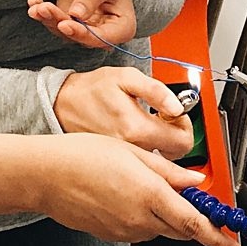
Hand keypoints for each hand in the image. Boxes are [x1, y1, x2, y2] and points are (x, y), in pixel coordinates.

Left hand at [29, 0, 135, 47]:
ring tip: (37, 5)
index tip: (64, 24)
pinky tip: (33, 2)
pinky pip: (54, 22)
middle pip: (80, 36)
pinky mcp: (69, 23)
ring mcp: (84, 30)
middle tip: (45, 9)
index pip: (103, 38)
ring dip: (48, 18)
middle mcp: (103, 34)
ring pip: (63, 31)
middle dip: (59, 22)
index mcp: (122, 27)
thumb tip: (76, 14)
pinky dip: (42, 13)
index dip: (82, 34)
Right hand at [30, 132, 243, 245]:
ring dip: (166, 215)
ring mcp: (125, 231)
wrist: (45, 175)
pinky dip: (144, 217)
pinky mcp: (112, 236)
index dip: (219, 237)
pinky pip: (139, 230)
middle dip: (194, 220)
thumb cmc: (81, 157)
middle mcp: (140, 218)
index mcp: (150, 194)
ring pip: (160, 228)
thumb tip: (194, 180)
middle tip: (197, 203)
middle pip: (182, 229)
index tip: (234, 244)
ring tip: (144, 185)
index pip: (195, 224)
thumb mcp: (133, 153)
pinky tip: (126, 195)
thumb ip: (169, 171)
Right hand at [54, 66, 193, 154]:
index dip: (185, 125)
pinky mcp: (116, 167)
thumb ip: (156, 91)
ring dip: (160, 146)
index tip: (174, 114)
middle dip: (175, 136)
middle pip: (175, 157)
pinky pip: (142, 167)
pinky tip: (134, 136)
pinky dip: (146, 153)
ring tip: (145, 126)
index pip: (183, 142)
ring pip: (159, 164)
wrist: (60, 105)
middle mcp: (131, 151)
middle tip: (161, 118)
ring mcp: (122, 163)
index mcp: (136, 129)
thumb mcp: (126, 78)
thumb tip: (178, 106)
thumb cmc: (91, 90)